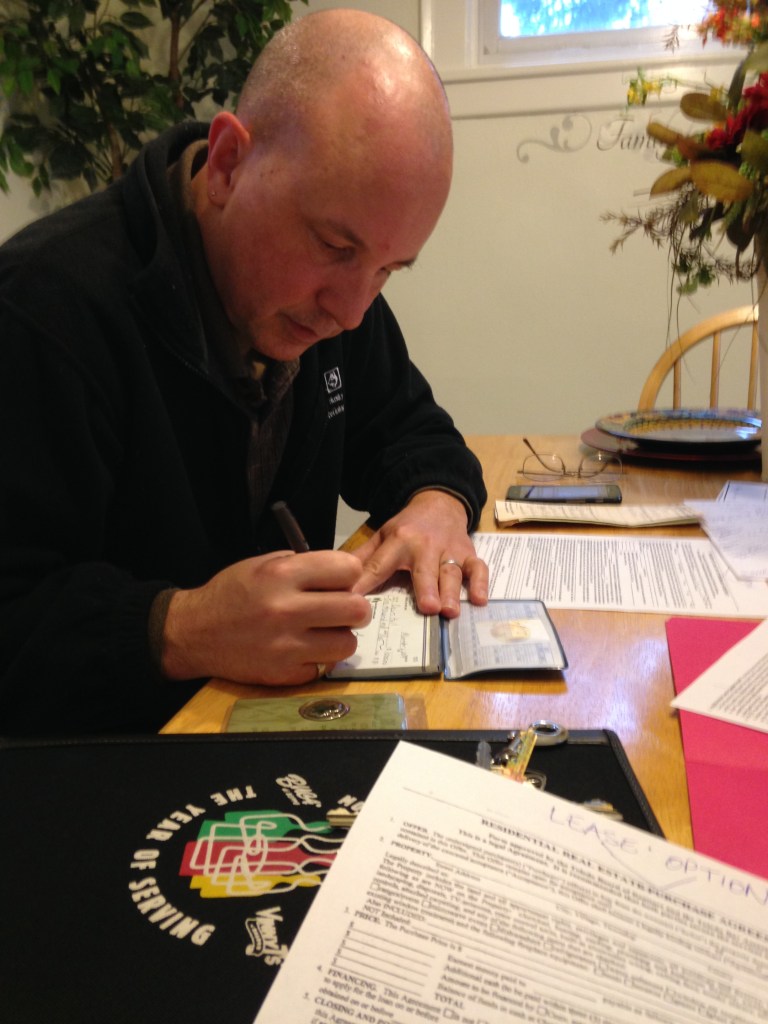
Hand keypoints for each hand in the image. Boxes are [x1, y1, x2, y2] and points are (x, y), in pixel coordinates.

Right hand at [161, 550, 371, 684]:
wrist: (194, 633)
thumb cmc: (230, 594)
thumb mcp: (262, 564)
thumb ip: (303, 566)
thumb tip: (342, 575)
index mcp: (282, 574)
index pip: (348, 570)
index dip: (349, 575)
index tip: (342, 582)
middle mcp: (287, 609)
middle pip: (356, 609)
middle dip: (355, 608)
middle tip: (344, 610)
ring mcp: (286, 645)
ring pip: (347, 643)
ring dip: (340, 637)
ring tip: (325, 632)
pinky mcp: (283, 674)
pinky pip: (323, 667)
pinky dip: (318, 659)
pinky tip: (302, 649)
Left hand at [351, 490, 487, 616]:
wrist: (439, 503)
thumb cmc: (408, 527)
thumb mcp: (382, 535)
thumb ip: (363, 558)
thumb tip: (336, 580)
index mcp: (399, 542)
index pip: (380, 566)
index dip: (366, 583)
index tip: (355, 602)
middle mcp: (425, 546)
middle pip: (425, 570)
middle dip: (427, 588)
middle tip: (428, 608)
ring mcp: (450, 550)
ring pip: (452, 572)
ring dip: (452, 591)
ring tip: (449, 612)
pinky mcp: (469, 553)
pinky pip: (479, 568)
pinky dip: (481, 583)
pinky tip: (480, 600)